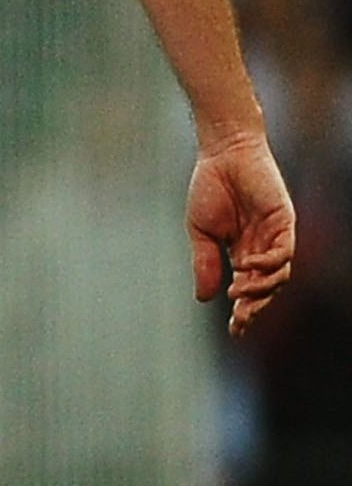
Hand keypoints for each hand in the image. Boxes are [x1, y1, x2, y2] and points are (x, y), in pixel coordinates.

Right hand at [187, 129, 295, 335]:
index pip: (249, 289)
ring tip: (239, 296)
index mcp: (243, 252)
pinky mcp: (285, 221)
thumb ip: (205, 263)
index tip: (234, 331)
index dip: (243, 311)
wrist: (222, 154)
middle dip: (255, 308)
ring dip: (261, 290)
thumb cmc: (210, 188)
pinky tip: (246, 267)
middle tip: (239, 321)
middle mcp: (264, 248)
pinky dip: (268, 265)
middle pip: (267, 288)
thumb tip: (204, 298)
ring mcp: (276, 235)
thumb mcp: (201, 232)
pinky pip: (284, 252)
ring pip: (279, 275)